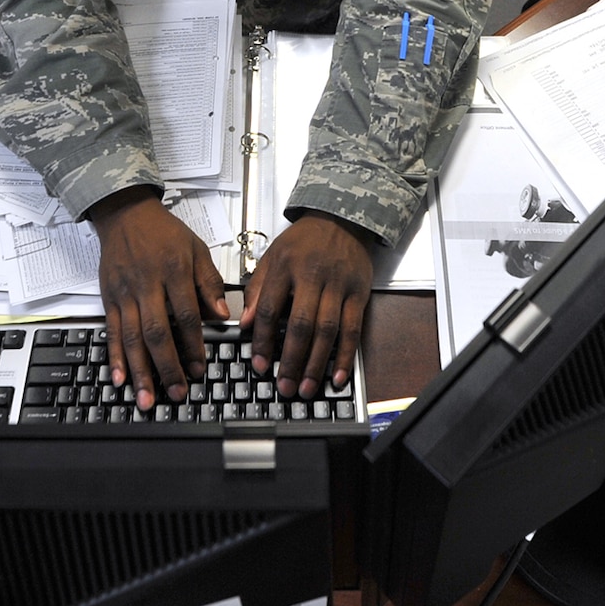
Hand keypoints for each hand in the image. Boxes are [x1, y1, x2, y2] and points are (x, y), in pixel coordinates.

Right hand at [91, 186, 228, 410]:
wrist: (125, 213)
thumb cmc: (164, 232)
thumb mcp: (196, 249)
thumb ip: (209, 282)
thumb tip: (223, 314)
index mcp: (173, 271)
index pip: (186, 314)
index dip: (193, 345)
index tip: (199, 369)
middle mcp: (146, 284)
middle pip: (156, 332)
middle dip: (166, 366)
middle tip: (176, 393)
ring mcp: (124, 293)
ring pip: (131, 337)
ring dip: (139, 371)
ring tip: (146, 398)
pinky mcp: (108, 298)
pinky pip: (111, 332)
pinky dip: (114, 357)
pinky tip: (120, 378)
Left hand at [242, 211, 373, 400]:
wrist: (342, 217)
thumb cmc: (303, 241)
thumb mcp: (272, 256)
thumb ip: (257, 290)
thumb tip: (245, 324)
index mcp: (284, 266)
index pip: (268, 309)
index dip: (262, 340)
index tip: (258, 365)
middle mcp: (312, 275)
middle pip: (300, 324)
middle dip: (291, 360)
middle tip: (284, 386)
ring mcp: (338, 285)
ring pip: (327, 330)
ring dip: (316, 363)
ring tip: (306, 388)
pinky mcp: (359, 293)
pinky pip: (353, 329)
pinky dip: (345, 355)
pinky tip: (338, 376)